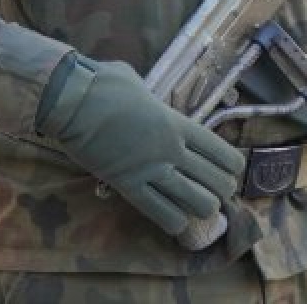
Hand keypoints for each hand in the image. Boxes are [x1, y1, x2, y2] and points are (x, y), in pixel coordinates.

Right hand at [37, 56, 243, 234]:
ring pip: (196, 202)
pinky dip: (175, 222)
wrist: (74, 101)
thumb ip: (151, 99)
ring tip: (201, 207)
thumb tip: (144, 98)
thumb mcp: (139, 85)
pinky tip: (178, 221)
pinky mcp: (128, 187)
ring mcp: (152, 171)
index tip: (233, 170)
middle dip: (221, 190)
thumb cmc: (105, 84)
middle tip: (215, 191)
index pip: (219, 151)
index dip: (232, 165)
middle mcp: (172, 150)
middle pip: (216, 180)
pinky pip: (162, 214)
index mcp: (177, 123)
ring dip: (203, 207)